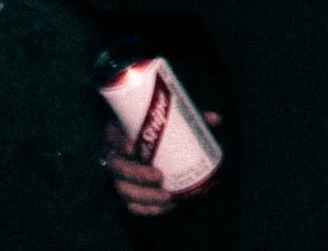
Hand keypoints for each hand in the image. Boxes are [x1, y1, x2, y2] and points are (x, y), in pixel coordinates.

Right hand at [104, 110, 219, 217]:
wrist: (151, 146)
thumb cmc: (162, 130)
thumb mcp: (174, 121)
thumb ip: (191, 119)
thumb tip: (215, 119)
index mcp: (121, 132)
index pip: (111, 135)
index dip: (118, 142)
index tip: (133, 147)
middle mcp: (115, 154)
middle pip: (116, 167)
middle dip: (136, 174)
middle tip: (159, 176)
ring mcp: (118, 176)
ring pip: (122, 189)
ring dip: (143, 196)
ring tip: (167, 197)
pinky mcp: (126, 193)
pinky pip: (131, 205)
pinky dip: (147, 209)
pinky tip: (165, 208)